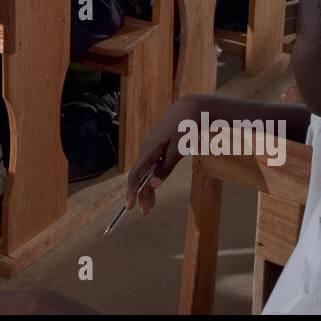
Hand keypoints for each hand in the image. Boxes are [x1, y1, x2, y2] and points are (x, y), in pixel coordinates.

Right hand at [124, 98, 198, 214]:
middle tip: (147, 211)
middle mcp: (146, 149)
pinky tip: (154, 185)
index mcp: (149, 150)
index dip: (132, 192)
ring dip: (147, 188)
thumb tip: (153, 185)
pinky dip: (151, 177)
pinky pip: (150, 165)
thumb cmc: (185, 128)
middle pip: (140, 176)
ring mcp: (150, 147)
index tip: (131, 206)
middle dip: (142, 194)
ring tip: (151, 204)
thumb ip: (166, 168)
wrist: (189, 109)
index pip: (135, 175)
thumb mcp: (178, 149)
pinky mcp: (156, 146)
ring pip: (145, 171)